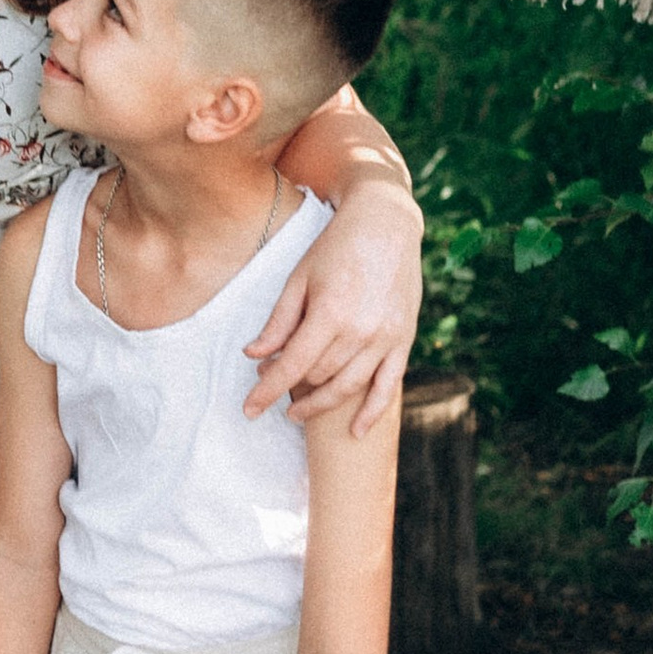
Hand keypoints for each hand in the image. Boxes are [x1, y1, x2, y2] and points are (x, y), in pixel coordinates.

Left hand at [245, 182, 420, 433]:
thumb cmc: (335, 246)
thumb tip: (253, 357)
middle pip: (317, 377)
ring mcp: (386, 338)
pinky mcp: (404, 339)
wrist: (386, 223)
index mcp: (330, 313)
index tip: (248, 409)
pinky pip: (388, 386)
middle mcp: (361, 331)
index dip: (266, 391)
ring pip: (348, 387)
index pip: (291, 367)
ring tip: (298, 409)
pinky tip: (354, 430)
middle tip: (270, 381)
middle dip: (289, 386)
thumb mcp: (299, 278)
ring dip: (320, 404)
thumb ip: (278, 321)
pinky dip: (371, 412)